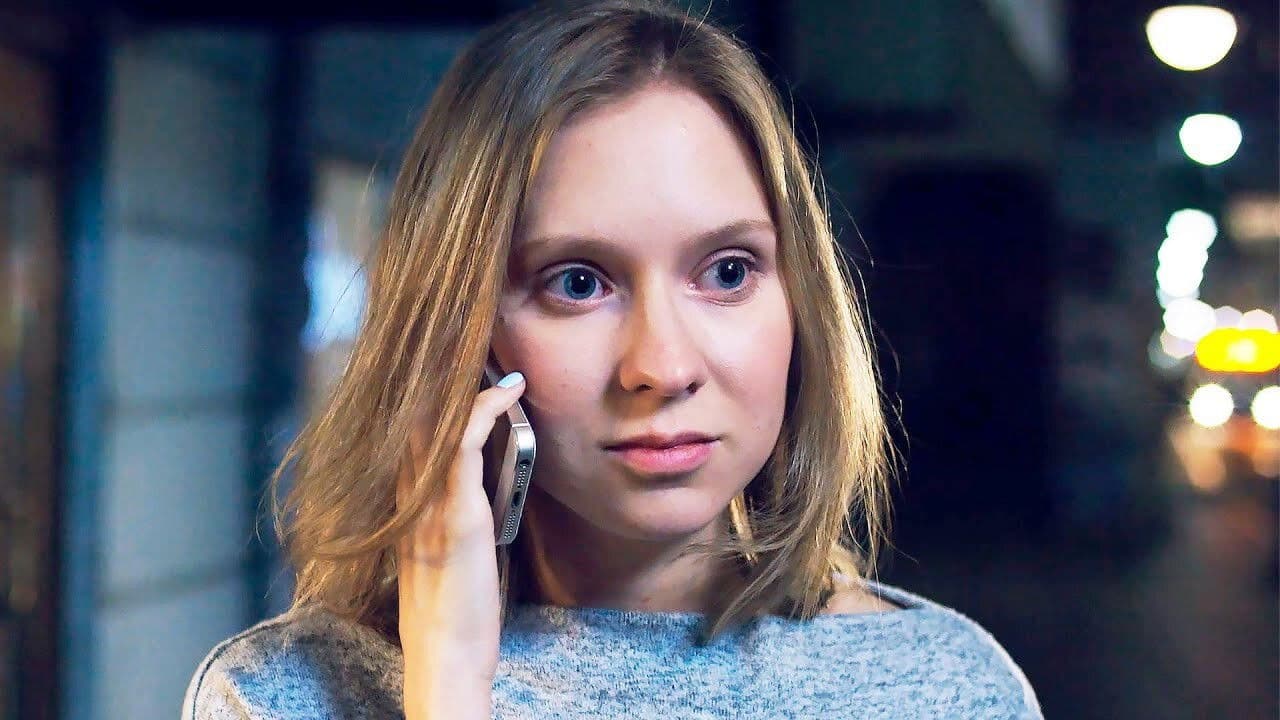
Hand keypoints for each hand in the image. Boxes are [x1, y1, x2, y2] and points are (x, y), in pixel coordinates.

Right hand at [397, 371, 525, 718]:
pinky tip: (507, 391)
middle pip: (415, 416)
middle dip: (437, 372)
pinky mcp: (457, 516)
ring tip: (486, 346)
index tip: (447, 359)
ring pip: (436, 422)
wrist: (444, 654)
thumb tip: (476, 493)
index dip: (424, 392)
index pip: (408, 433)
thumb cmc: (453, 611)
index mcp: (406, 504)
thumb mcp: (446, 555)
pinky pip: (464, 447)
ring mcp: (430, 504)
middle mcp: (410, 497)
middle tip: (462, 331)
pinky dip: (485, 412)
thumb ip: (452, 518)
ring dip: (463, 381)